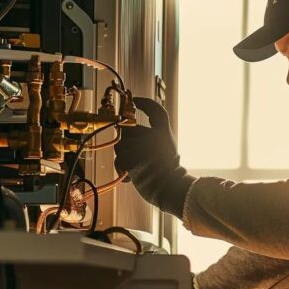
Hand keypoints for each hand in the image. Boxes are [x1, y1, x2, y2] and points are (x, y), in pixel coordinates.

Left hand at [114, 97, 194, 217]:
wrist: (170, 189)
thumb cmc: (166, 170)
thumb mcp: (165, 148)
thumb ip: (150, 136)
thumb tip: (125, 128)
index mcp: (164, 133)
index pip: (156, 111)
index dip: (145, 103)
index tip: (135, 99)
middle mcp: (154, 137)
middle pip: (128, 130)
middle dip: (126, 141)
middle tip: (136, 155)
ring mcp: (144, 148)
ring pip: (120, 146)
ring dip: (123, 158)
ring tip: (137, 168)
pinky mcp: (133, 160)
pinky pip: (119, 160)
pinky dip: (123, 169)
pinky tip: (134, 175)